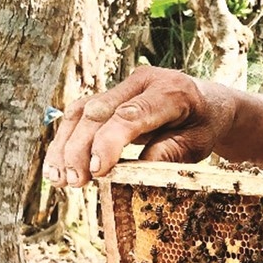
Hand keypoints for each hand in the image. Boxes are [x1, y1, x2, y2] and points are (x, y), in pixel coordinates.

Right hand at [43, 67, 236, 184]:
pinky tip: (55, 167)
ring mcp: (122, 86)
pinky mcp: (108, 98)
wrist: (206, 104)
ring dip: (66, 147)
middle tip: (75, 181)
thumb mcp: (198, 144)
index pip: (132, 114)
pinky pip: (78, 116)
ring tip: (59, 179)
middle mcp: (142, 81)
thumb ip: (170, 153)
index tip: (97, 170)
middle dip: (81, 148)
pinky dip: (65, 142)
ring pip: (82, 112)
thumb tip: (135, 171)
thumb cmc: (203, 126)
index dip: (110, 141)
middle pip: (99, 111)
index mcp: (171, 90)